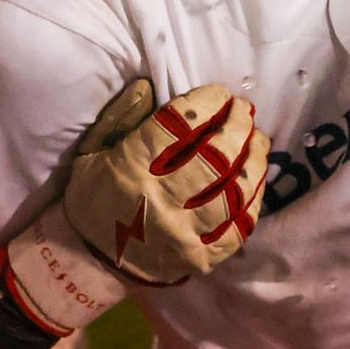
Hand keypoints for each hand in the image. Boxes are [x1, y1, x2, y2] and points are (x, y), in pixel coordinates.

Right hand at [64, 83, 271, 285]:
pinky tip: (256, 177)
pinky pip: (241, 226)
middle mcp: (162, 201)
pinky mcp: (202, 258)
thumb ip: (121, 115)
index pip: (179, 126)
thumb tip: (151, 85)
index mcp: (132, 169)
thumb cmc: (93, 198)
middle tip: (244, 110)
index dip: (206, 103)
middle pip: (216, 157)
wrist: (90, 263)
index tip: (219, 93)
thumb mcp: (92, 150)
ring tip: (259, 139)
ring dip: (254, 159)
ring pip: (236, 191)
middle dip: (237, 126)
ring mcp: (186, 235)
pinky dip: (254, 198)